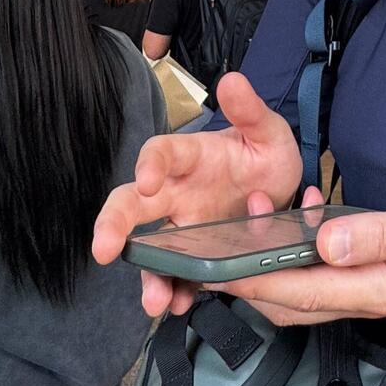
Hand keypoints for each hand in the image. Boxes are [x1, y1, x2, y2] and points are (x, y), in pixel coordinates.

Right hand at [92, 72, 302, 316]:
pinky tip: (178, 305)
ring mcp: (183, 228)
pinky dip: (175, 292)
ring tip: (155, 300)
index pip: (159, 152)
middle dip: (114, 225)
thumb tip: (233, 80)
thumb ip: (251, 112)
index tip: (145, 177)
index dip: (149, 163)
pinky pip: (177, 277)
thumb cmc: (265, 155)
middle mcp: (176, 192)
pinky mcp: (196, 256)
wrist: (282, 193)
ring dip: (148, 275)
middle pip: (133, 204)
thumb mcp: (268, 132)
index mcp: (190, 157)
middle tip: (103, 249)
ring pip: (150, 249)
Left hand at [211, 187, 385, 326]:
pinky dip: (303, 246)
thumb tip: (326, 241)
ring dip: (273, 259)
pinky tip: (304, 212)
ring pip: (305, 285)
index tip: (216, 268)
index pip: (299, 293)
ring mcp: (369, 287)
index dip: (254, 283)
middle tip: (218, 243)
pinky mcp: (374, 273)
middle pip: (291, 299)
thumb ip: (379, 234)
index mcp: (374, 288)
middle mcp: (365, 295)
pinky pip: (326, 270)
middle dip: (250, 276)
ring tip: (253, 217)